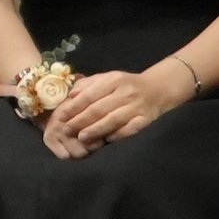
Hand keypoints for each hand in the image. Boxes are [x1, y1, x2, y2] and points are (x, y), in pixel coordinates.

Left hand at [38, 62, 187, 159]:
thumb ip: (88, 85)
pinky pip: (130, 129)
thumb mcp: (107, 78)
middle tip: (67, 130)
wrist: (156, 89)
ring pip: (113, 120)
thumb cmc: (125, 85)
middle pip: (99, 109)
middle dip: (81, 121)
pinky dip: (118, 134)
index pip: (90, 95)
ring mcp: (136, 107)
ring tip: (82, 138)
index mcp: (113, 80)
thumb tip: (70, 95)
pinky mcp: (145, 119)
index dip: (74, 107)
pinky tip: (107, 140)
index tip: (61, 116)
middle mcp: (125, 93)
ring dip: (96, 130)